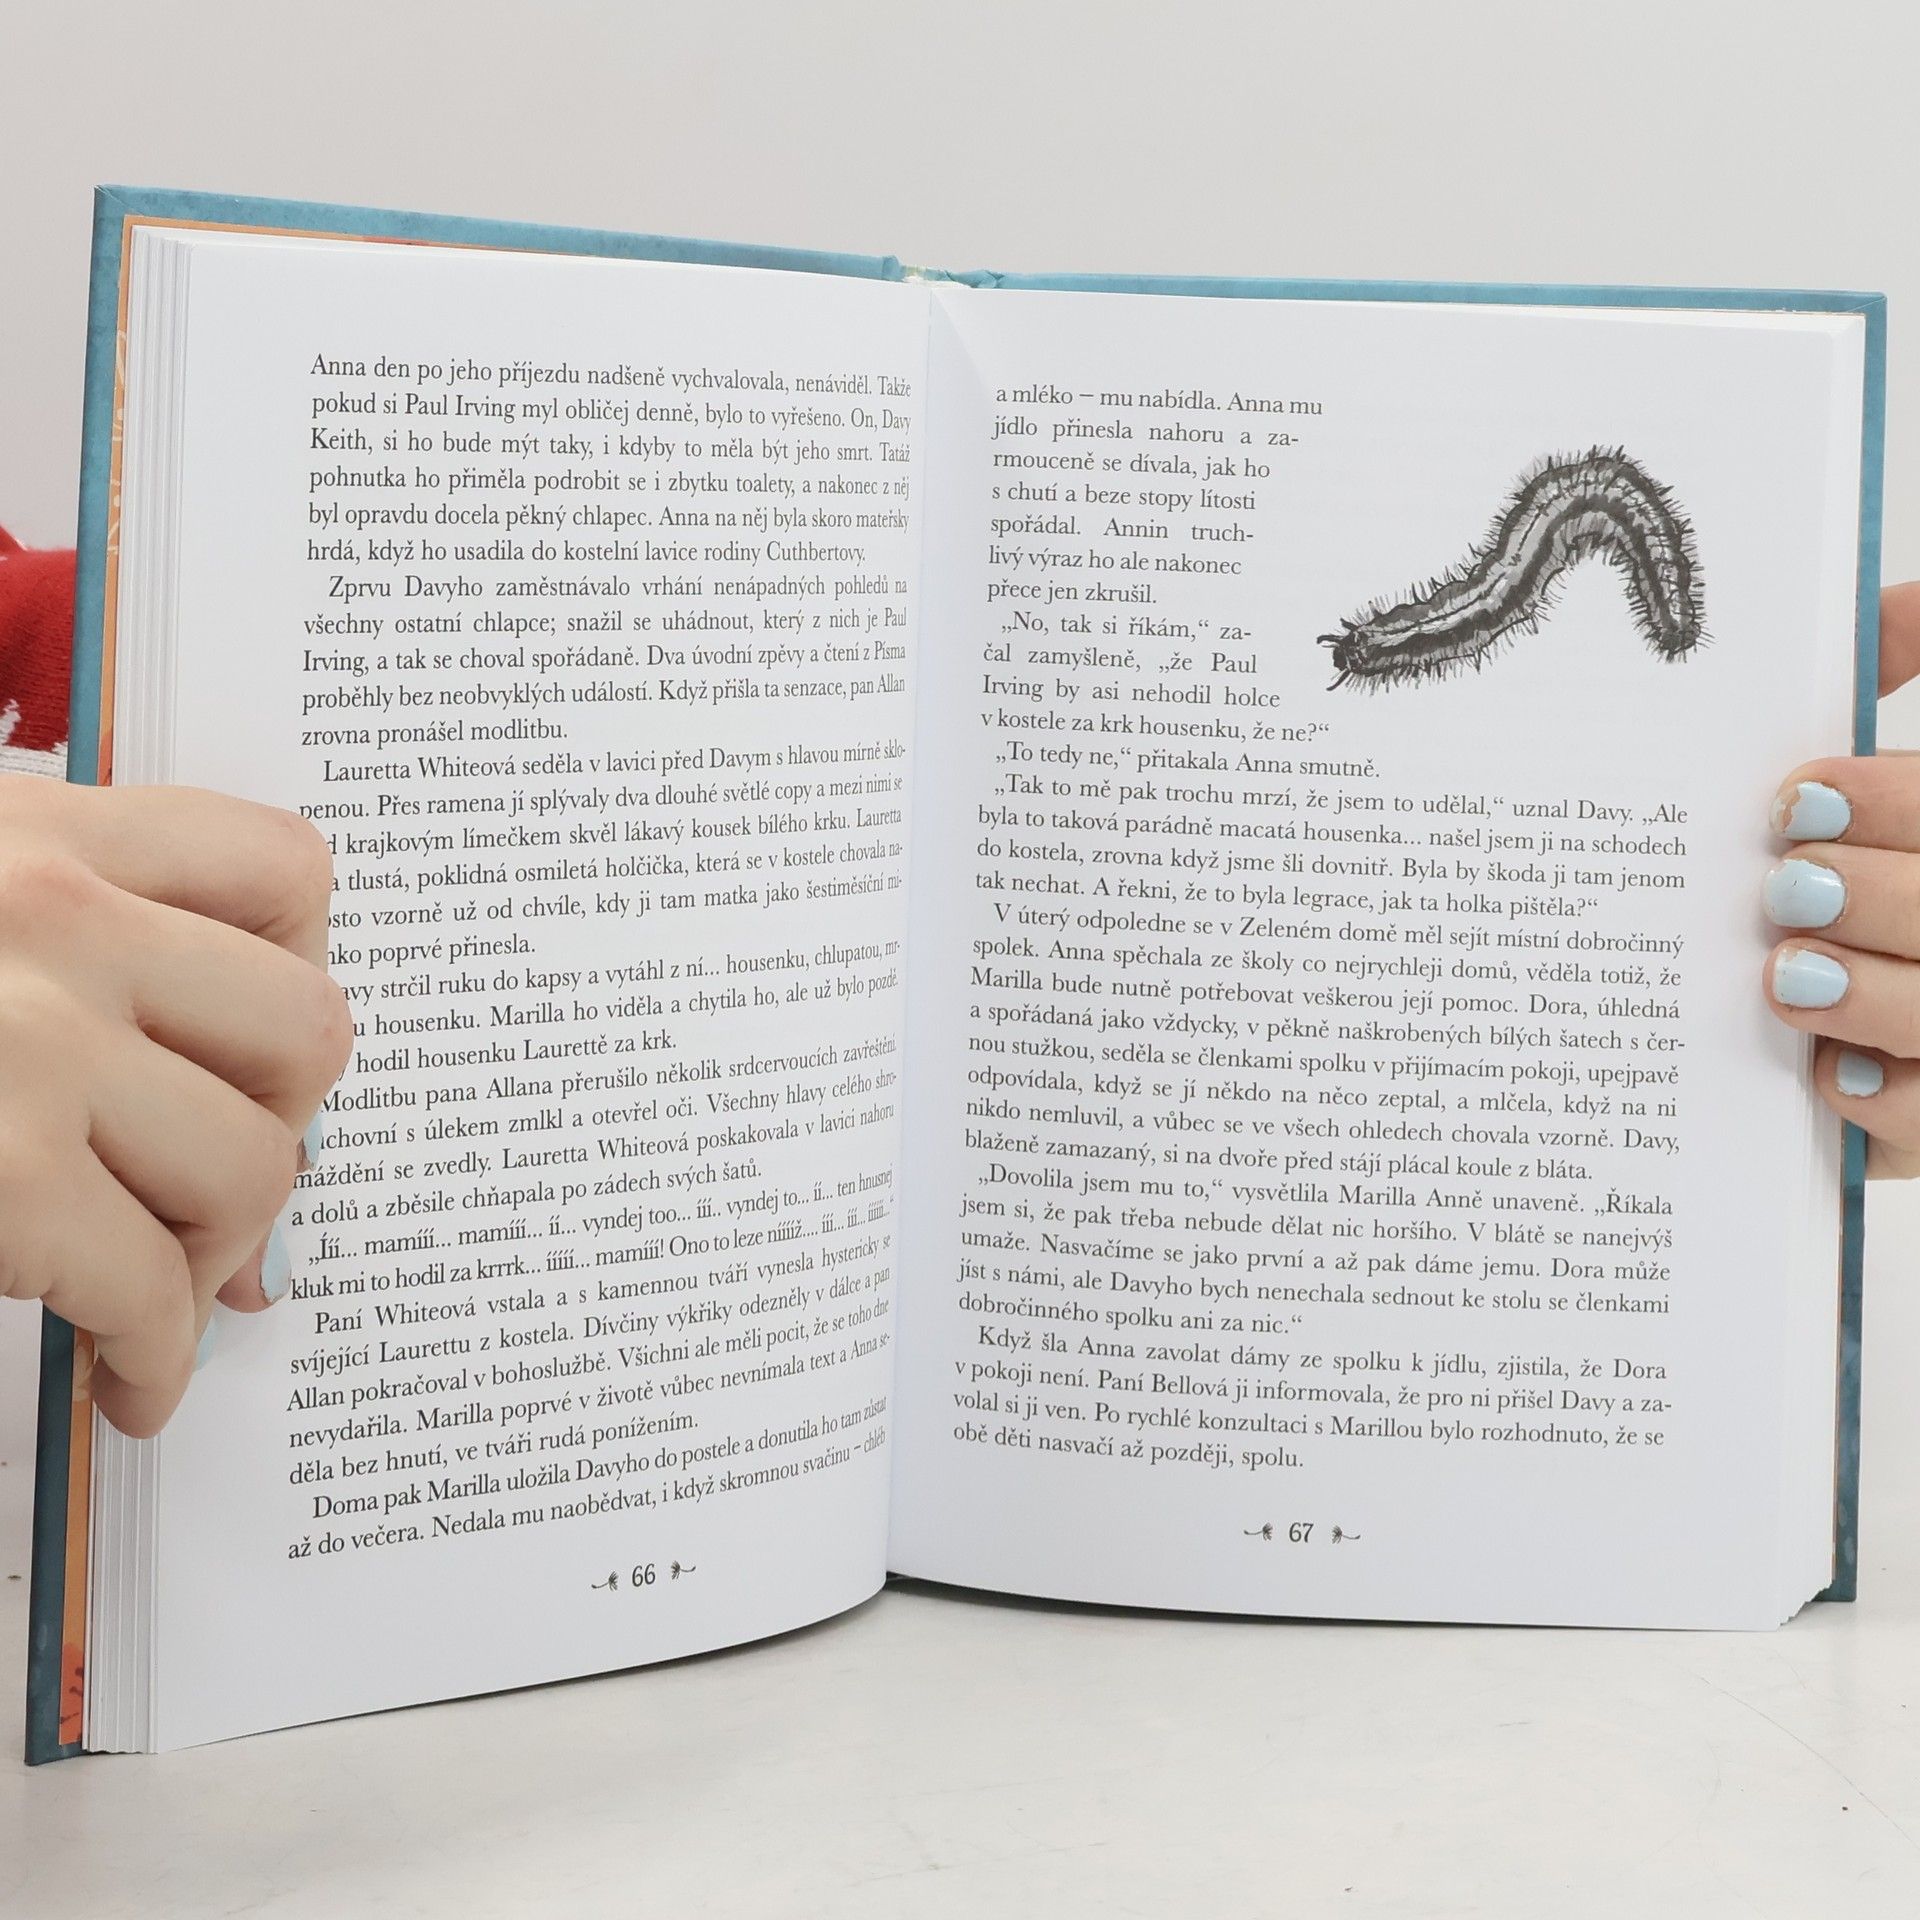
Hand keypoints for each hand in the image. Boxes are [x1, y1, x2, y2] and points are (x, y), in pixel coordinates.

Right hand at [0, 777, 349, 1433]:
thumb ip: (59, 941)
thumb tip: (212, 1095)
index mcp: (36, 829)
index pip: (285, 868)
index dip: (299, 970)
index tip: (256, 1049)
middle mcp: (56, 920)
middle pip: (307, 1031)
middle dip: (282, 1126)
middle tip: (214, 1184)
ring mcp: (29, 1046)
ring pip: (254, 1165)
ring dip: (219, 1249)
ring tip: (160, 1286)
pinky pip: (152, 1282)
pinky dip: (157, 1353)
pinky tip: (124, 1379)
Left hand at [1766, 583, 1919, 1176]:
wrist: (1879, 1013)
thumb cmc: (1877, 863)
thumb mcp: (1896, 782)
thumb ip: (1896, 670)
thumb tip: (1890, 590)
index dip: (1892, 804)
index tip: (1797, 797)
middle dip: (1880, 897)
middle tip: (1787, 885)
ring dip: (1874, 996)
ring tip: (1784, 974)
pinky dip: (1880, 1101)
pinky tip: (1825, 1075)